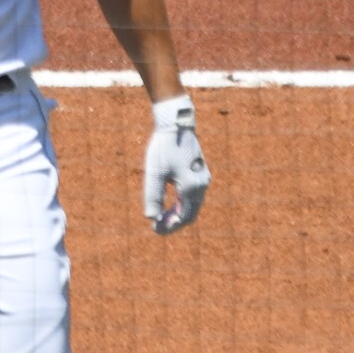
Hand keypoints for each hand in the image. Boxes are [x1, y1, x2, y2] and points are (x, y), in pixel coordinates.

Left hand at [143, 94, 209, 233]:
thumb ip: (153, 195)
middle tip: (157, 226)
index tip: (154, 229)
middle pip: (190, 214)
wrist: (176, 123)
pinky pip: (193, 195)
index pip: (183, 218)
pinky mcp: (200, 172)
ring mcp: (202, 178)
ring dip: (178, 213)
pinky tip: (170, 202)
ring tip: (161, 216)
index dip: (169, 227)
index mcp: (191, 187)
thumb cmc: (164, 147)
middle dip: (174, 222)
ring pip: (193, 205)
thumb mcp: (155, 172)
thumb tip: (150, 217)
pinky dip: (182, 203)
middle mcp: (201, 185)